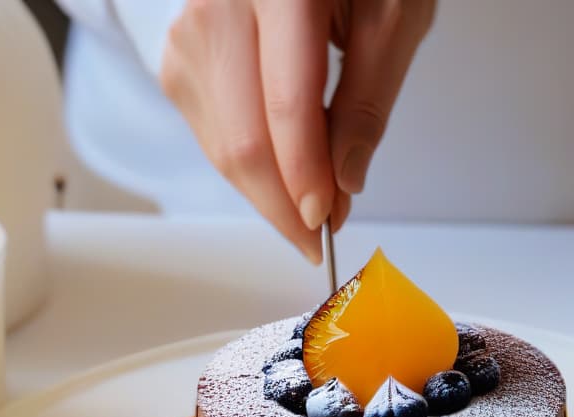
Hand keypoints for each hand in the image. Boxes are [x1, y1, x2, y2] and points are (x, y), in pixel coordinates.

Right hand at [161, 0, 435, 263]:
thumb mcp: (393, 18)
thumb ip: (369, 100)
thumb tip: (347, 180)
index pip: (286, 107)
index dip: (306, 177)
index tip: (327, 221)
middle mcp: (221, 7)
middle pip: (244, 140)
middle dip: (284, 204)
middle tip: (320, 237)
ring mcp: (191, 34)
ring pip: (224, 147)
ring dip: (268, 194)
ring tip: (312, 205)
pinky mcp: (180, 58)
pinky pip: (214, 136)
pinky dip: (251, 168)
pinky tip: (285, 172)